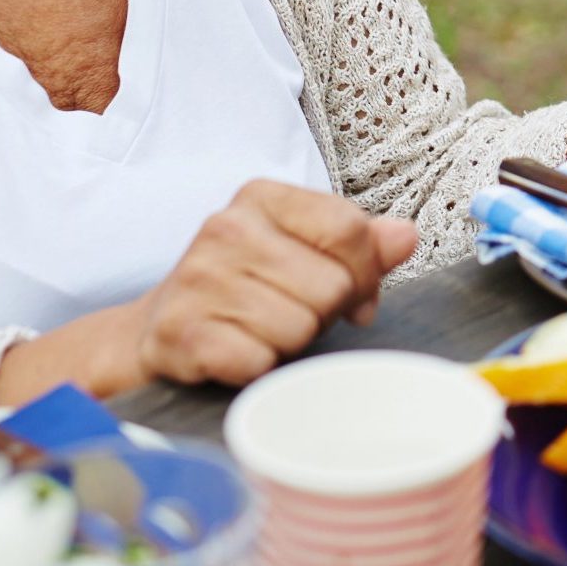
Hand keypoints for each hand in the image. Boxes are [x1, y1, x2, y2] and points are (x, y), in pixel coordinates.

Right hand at [122, 180, 417, 387]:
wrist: (159, 329)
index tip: (356, 295)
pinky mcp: (181, 333)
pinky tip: (238, 352)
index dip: (366, 273)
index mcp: (263, 197)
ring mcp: (198, 279)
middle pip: (331, 285)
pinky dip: (259, 368)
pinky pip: (260, 362)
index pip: (349, 229)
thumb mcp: (305, 249)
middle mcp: (226, 228)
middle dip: (324, 312)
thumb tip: (407, 236)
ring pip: (300, 327)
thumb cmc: (248, 286)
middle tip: (293, 312)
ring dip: (291, 341)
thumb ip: (361, 243)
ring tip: (262, 329)